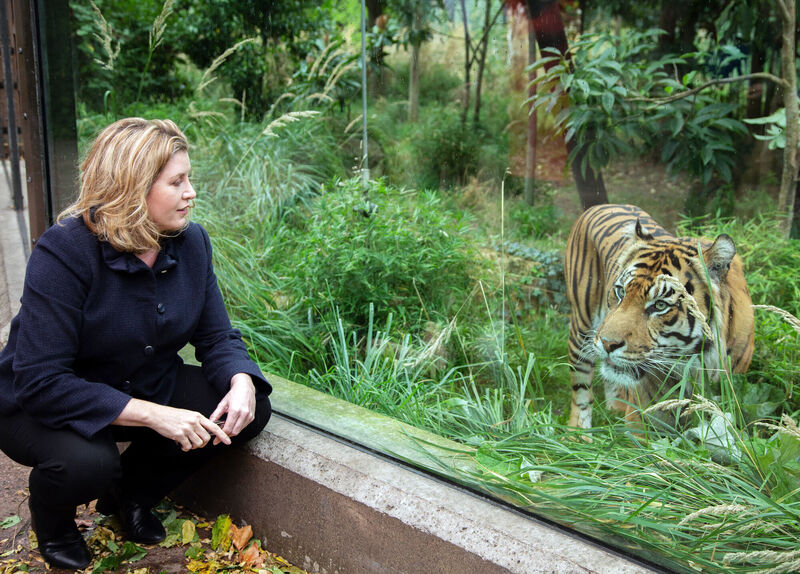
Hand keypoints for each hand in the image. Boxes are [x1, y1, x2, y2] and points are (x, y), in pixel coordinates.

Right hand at [115, 399, 230, 451]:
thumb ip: (197, 422)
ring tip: (187, 443)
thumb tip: (205, 433)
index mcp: (198, 416)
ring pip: (198, 443)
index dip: (222, 435)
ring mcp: (187, 428)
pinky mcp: (179, 435)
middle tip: (197, 444)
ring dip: (193, 446)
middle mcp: (194, 422)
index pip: (214, 426)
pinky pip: (188, 446)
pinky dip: (186, 448)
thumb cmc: (172, 416)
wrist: (157, 415)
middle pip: (206, 438)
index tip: (228, 441)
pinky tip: (182, 445)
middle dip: (203, 444)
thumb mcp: (188, 415)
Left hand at [208, 373, 255, 444]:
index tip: (215, 441)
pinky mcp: (252, 417)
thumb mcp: (223, 403)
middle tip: (219, 435)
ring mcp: (249, 416)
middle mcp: (244, 414)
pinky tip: (232, 424)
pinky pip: (243, 427)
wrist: (245, 387)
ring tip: (225, 427)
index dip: (220, 436)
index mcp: (235, 410)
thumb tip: (210, 423)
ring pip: (239, 430)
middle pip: (234, 432)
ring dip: (231, 432)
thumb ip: (216, 414)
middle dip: (226, 435)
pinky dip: (237, 428)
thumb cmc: (234, 394)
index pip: (227, 428)